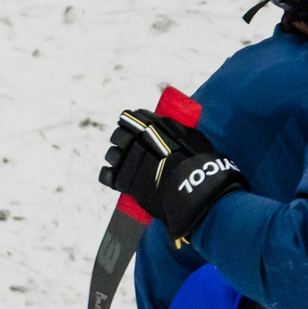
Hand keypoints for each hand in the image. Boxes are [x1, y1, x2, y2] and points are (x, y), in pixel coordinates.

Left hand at [101, 110, 246, 244]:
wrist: (196, 191)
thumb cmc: (201, 164)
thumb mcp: (194, 137)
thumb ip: (176, 129)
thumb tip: (166, 124)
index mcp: (152, 126)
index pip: (131, 117)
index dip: (133, 122)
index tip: (137, 127)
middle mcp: (136, 141)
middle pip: (118, 135)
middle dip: (123, 138)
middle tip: (131, 146)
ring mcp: (129, 162)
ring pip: (112, 154)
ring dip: (118, 157)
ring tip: (128, 163)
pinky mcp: (125, 182)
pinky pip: (106, 175)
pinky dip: (110, 175)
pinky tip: (117, 175)